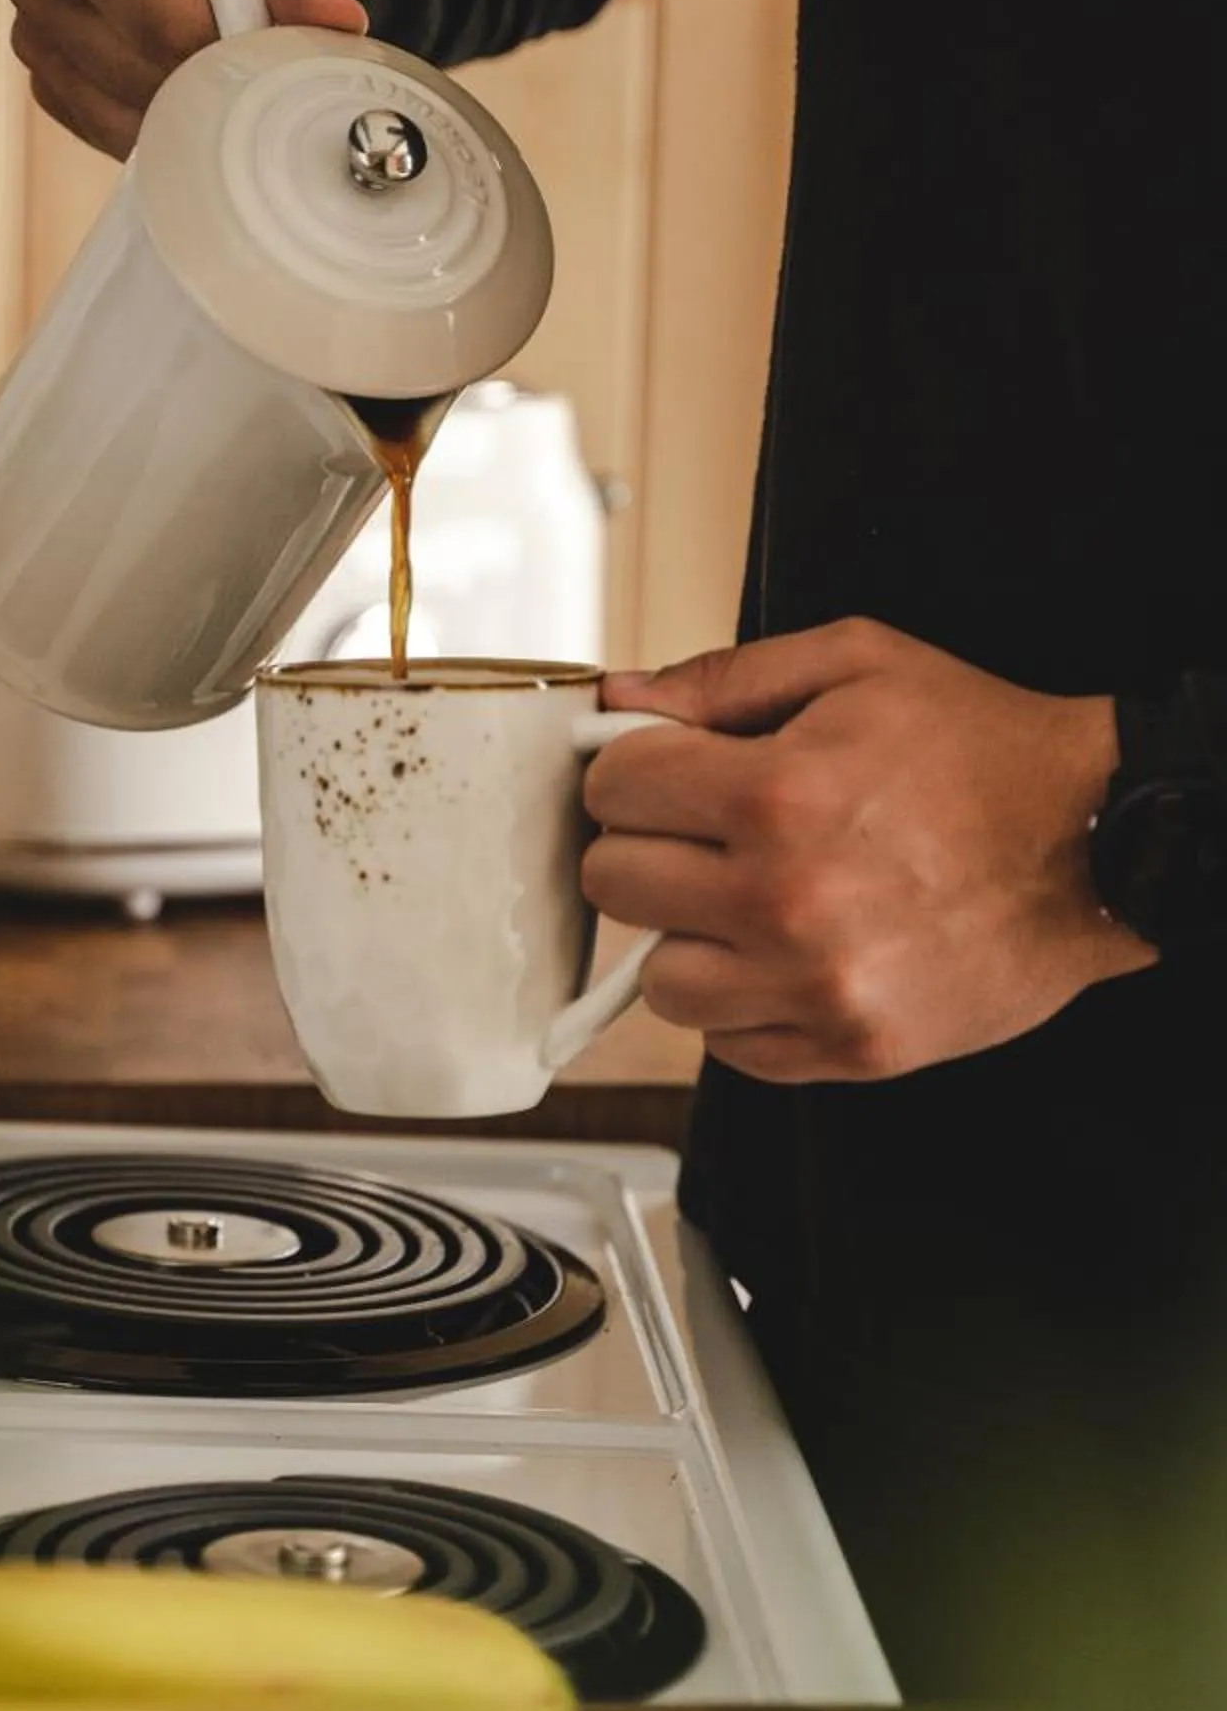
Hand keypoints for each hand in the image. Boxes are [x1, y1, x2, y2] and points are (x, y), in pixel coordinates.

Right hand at [6, 0, 368, 157]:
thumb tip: (335, 23)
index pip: (163, 33)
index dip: (232, 51)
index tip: (272, 28)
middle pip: (144, 83)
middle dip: (214, 76)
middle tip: (247, 26)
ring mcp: (38, 37)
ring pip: (126, 120)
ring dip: (190, 102)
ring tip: (212, 38)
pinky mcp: (51, 81)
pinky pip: (112, 135)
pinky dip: (164, 120)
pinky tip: (186, 70)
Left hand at [582, 618, 1150, 1082]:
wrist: (1097, 844)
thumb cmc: (982, 751)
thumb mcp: (857, 663)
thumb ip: (723, 677)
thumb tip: (619, 696)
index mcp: (777, 794)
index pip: (614, 791)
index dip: (632, 771)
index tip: (663, 773)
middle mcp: (785, 898)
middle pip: (616, 884)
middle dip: (647, 847)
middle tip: (701, 833)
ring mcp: (818, 984)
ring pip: (661, 979)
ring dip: (689, 937)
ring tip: (746, 900)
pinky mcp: (852, 1045)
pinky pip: (729, 1047)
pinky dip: (743, 1006)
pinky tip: (786, 955)